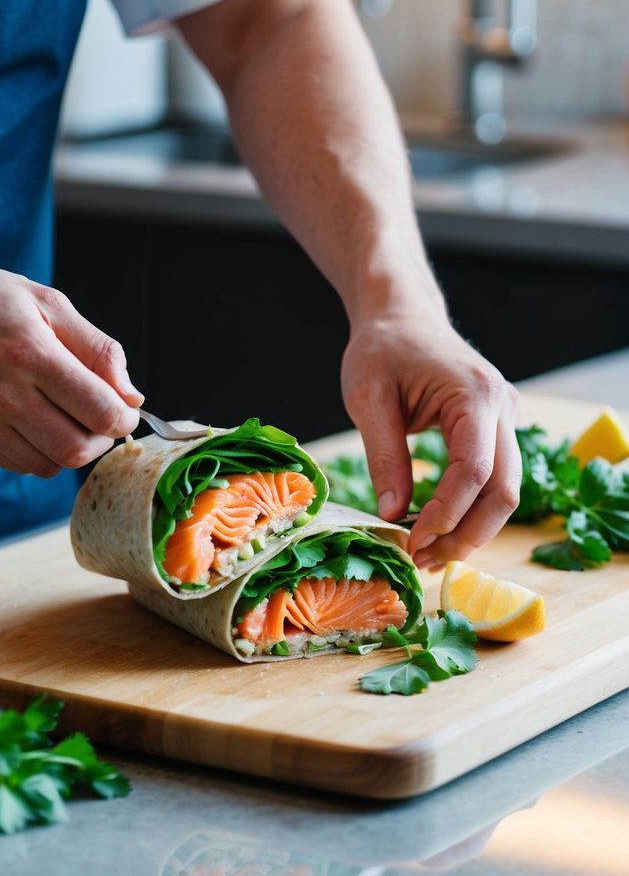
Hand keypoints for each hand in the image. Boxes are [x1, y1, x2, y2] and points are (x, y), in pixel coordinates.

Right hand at [0, 259, 143, 475]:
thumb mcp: (44, 302)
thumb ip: (96, 348)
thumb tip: (132, 395)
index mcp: (31, 353)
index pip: (99, 409)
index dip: (123, 418)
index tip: (124, 411)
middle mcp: (3, 394)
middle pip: (77, 448)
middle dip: (101, 439)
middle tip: (98, 419)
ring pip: (49, 464)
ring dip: (70, 447)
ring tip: (64, 417)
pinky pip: (18, 463)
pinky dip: (38, 451)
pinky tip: (32, 421)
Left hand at [341, 309, 520, 569]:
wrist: (401, 314)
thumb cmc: (381, 347)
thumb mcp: (368, 398)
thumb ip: (383, 456)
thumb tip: (391, 514)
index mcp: (474, 394)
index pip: (473, 471)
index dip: (446, 514)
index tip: (411, 540)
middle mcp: (502, 406)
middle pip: (505, 490)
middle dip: (466, 534)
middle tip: (423, 560)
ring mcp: (506, 416)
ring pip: (507, 490)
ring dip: (472, 528)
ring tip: (428, 552)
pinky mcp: (496, 427)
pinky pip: (494, 476)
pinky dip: (471, 507)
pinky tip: (437, 526)